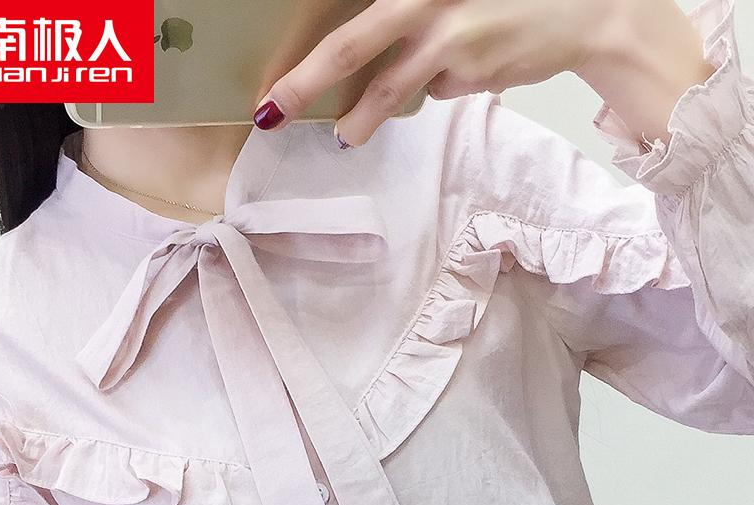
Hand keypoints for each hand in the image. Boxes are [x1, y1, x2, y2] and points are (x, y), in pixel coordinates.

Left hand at [252, 0, 614, 145]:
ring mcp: (448, 32)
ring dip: (360, 119)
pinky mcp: (470, 68)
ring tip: (344, 138)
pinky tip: (469, 67)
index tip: (278, 79)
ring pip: (388, 86)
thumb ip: (412, 17)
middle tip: (273, 110)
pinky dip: (439, 87)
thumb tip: (374, 60)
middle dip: (305, 82)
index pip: (351, 17)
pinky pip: (436, 89)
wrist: (585, 7)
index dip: (310, 51)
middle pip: (350, 45)